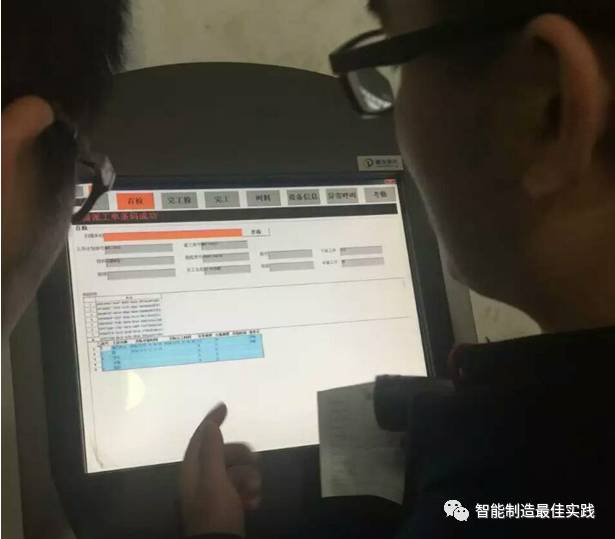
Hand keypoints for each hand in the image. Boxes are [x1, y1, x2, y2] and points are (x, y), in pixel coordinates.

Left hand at [181, 403, 260, 536]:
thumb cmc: (216, 512)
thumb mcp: (214, 479)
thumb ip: (212, 450)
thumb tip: (210, 424)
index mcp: (192, 470)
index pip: (200, 438)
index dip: (211, 421)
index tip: (225, 406)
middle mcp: (201, 479)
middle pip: (223, 453)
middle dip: (241, 456)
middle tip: (256, 461)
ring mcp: (214, 493)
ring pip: (236, 471)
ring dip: (250, 477)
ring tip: (255, 492)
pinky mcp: (227, 505)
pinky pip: (241, 488)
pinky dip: (250, 491)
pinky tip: (255, 501)